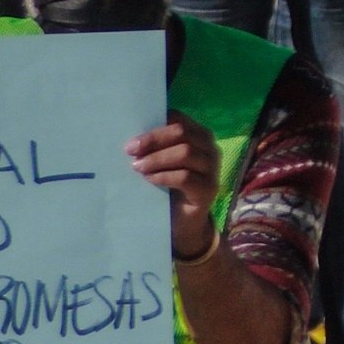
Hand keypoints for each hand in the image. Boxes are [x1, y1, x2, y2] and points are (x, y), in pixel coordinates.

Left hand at [127, 114, 223, 260]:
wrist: (183, 223)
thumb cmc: (169, 188)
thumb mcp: (162, 164)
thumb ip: (156, 148)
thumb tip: (133, 139)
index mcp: (199, 136)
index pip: (180, 120)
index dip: (156, 126)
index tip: (134, 139)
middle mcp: (210, 148)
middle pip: (182, 133)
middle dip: (153, 140)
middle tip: (131, 151)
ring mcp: (213, 168)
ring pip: (185, 153)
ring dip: (157, 159)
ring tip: (138, 168)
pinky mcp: (209, 189)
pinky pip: (185, 176)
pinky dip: (163, 176)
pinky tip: (149, 180)